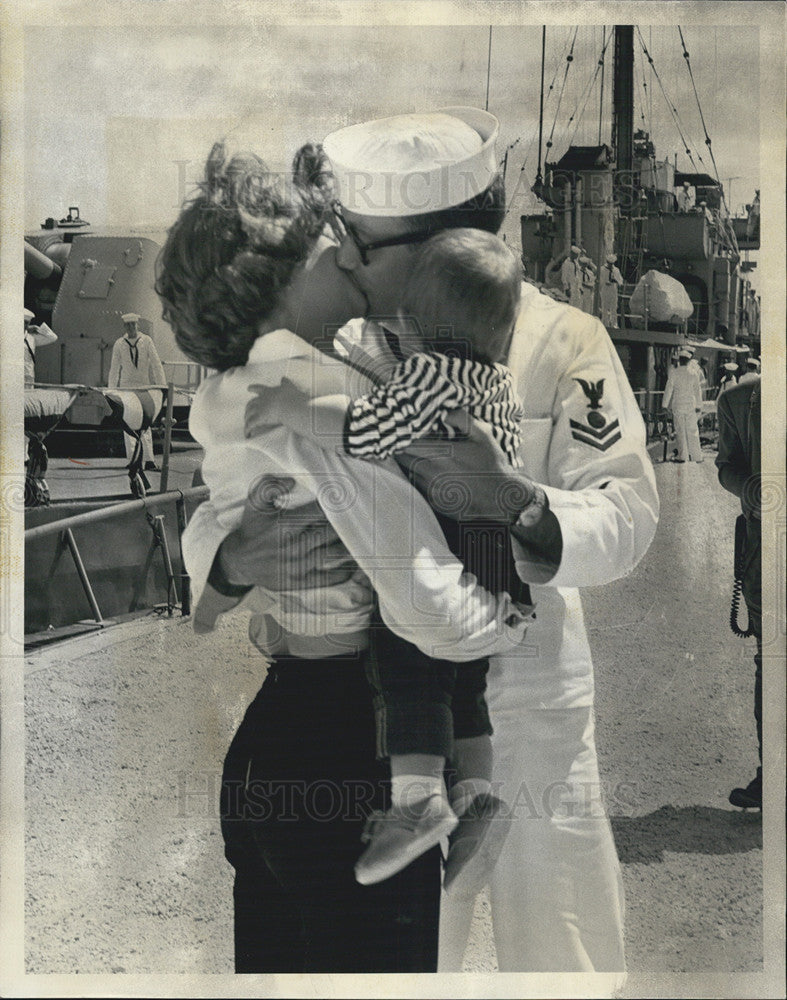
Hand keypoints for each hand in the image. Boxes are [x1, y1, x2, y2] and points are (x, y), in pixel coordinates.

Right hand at [218, 474, 356, 589]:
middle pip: (329, 533)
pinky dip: (343, 571)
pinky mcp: (299, 582)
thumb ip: (269, 486)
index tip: (348, 499)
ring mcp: (297, 566)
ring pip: (332, 555)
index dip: (335, 505)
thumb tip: (292, 481)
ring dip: (349, 547)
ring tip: (364, 537)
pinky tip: (353, 563)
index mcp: (283, 525)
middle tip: (362, 517)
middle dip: (346, 525)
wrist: (238, 561)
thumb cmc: (252, 527)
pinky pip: (327, 579)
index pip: (317, 512)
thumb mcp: (254, 502)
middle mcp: (292, 546)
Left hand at [245, 379, 312, 438]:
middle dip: (248, 408)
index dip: (253, 388)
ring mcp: (259, 408)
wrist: (290, 404)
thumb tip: (283, 378)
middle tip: (247, 412)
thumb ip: (285, 383)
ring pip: (249, 414)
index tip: (248, 388)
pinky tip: (247, 434)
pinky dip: (247, 429)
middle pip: (251, 403)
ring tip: (247, 424)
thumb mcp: (289, 386)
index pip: (259, 388)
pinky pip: (250, 424)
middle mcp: (262, 399)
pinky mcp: (259, 418)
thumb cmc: (291, 396)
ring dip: (247, 419)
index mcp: (269, 392)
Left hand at [395, 417, 537, 524]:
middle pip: (402, 457)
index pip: (407, 443)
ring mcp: (431, 489)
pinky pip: (416, 485)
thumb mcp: (483, 436)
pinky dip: (417, 476)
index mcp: (443, 454)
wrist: (500, 499)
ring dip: (409, 462)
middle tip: (407, 439)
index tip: (404, 429)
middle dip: (402, 447)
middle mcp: (433, 473)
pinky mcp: (433, 501)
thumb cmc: (492, 465)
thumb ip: (462, 419)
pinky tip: (430, 471)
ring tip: (419, 454)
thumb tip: (444, 413)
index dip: (402, 435)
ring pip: (407, 472)